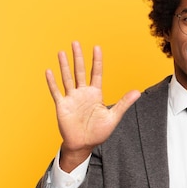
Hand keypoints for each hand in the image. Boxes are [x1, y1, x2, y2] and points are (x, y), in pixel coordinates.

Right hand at [45, 41, 140, 171]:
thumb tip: (138, 92)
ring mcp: (72, 98)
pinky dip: (52, 82)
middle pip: (79, 71)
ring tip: (61, 52)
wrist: (83, 145)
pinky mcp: (62, 106)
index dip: (96, 60)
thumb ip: (124, 103)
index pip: (96, 73)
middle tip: (75, 42)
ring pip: (67, 78)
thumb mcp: (113, 117)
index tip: (96, 47)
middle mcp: (83, 93)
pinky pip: (56, 92)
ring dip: (64, 65)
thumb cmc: (98, 133)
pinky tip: (49, 71)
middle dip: (78, 57)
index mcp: (96, 94)